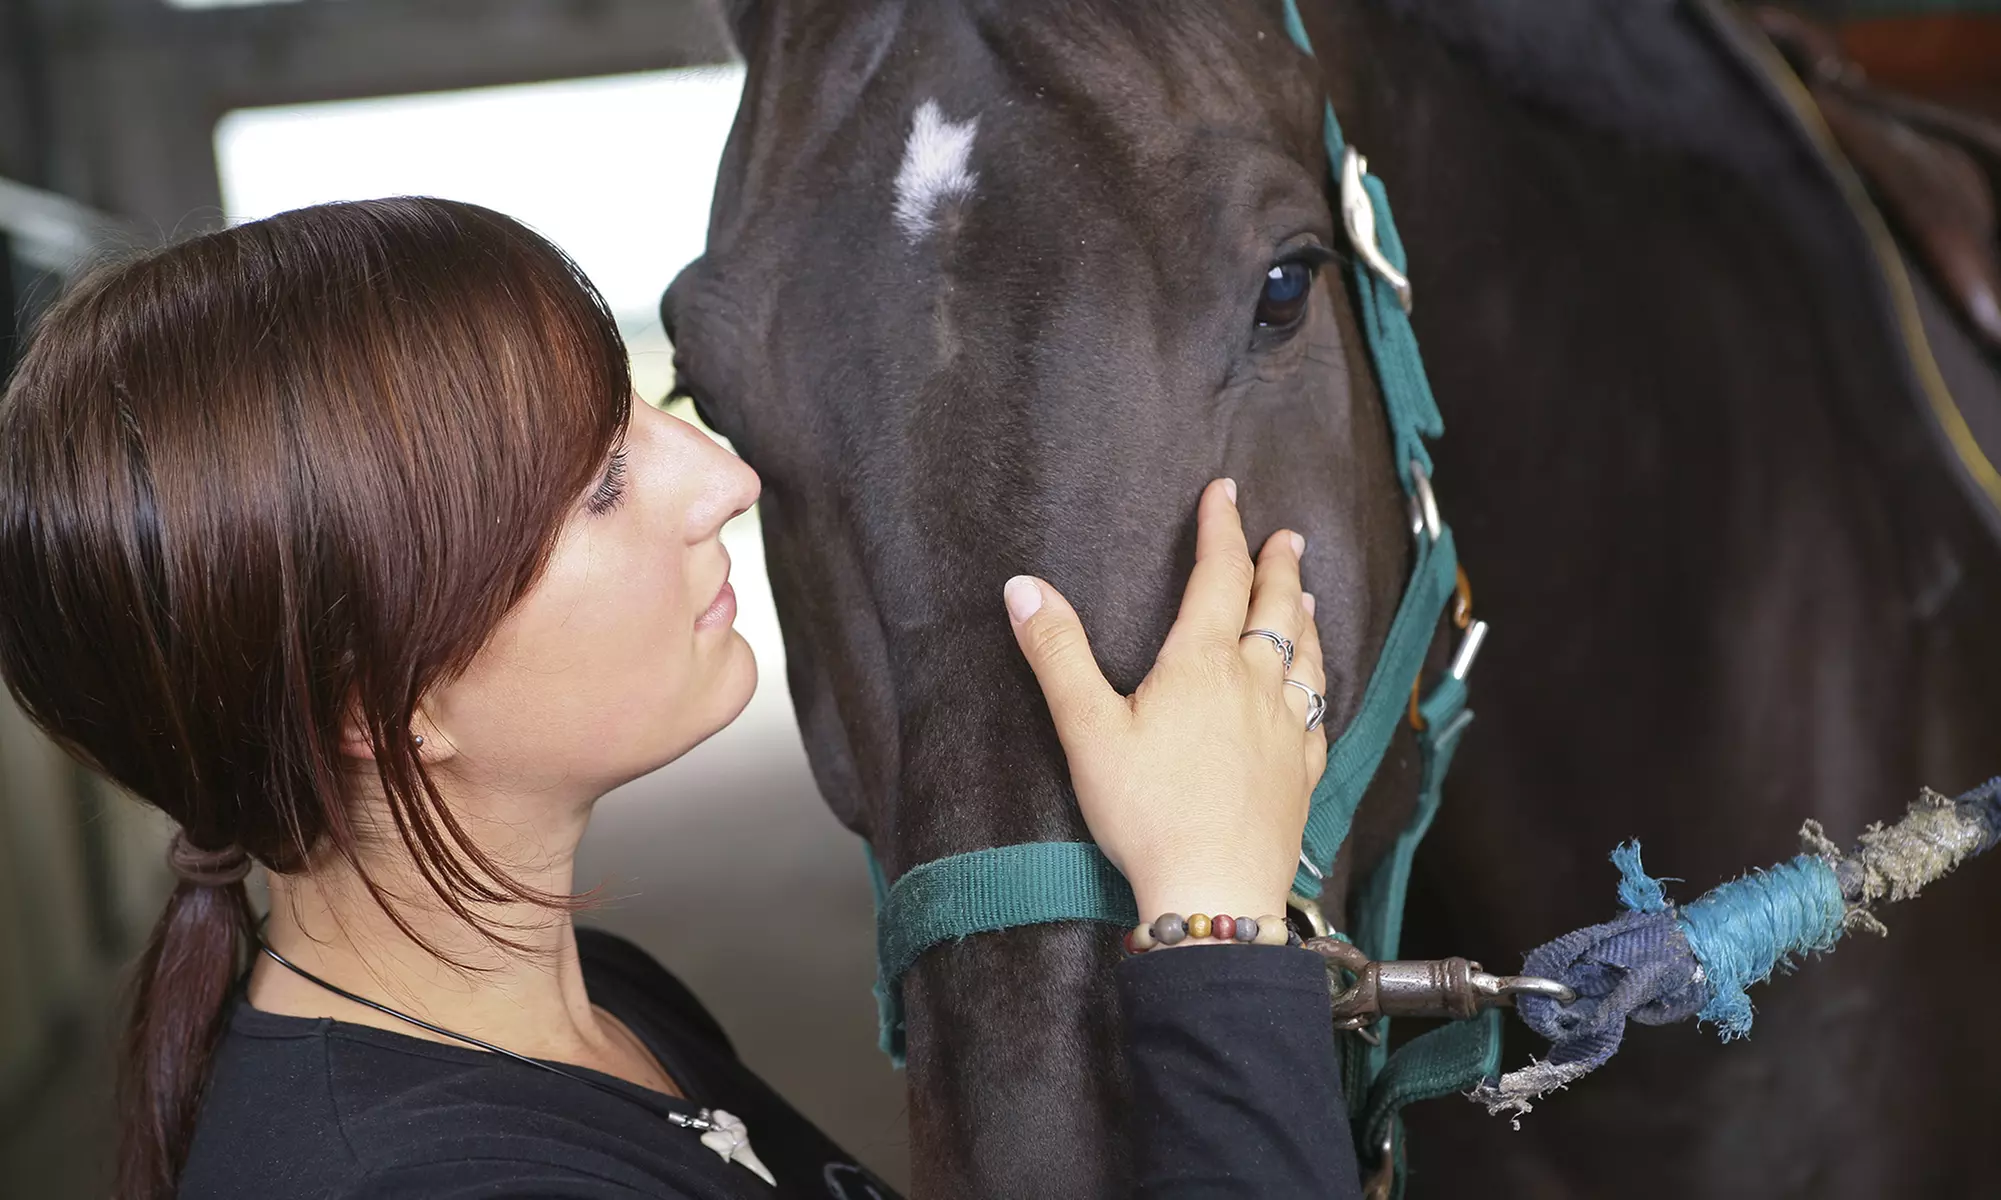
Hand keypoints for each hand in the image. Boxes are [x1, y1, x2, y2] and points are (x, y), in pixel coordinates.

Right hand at [1004, 478, 1326, 927]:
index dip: (1221, 529)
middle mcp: (1255, 685)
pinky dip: (1318, 685)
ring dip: (1305, 617)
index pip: (1218, 576)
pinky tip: (1314, 690)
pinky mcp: (1302, 773)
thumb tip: (1023, 586)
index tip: (1225, 492)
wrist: (1213, 891)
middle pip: (1275, 609)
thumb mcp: (1086, 730)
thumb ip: (1057, 653)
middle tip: (1285, 535)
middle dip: (1278, 566)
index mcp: (1202, 663)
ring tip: (1308, 595)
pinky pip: (1319, 714)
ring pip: (1306, 656)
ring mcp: (1286, 729)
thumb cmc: (1146, 812)